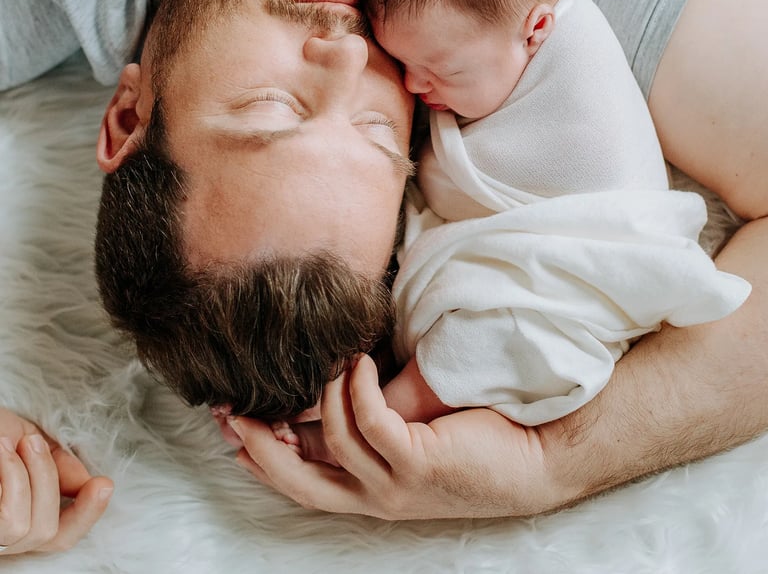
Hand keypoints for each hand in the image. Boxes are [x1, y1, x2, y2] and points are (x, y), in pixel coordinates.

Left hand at [0, 408, 112, 555]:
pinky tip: (1, 454)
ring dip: (30, 475)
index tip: (103, 484)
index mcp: (22, 512)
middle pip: (50, 534)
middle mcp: (2, 536)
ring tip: (8, 445)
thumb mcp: (25, 437)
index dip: (88, 515)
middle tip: (33, 442)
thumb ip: (55, 461)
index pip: (62, 535)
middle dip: (49, 480)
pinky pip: (9, 520)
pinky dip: (14, 478)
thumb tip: (84, 480)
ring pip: (30, 528)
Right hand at [228, 355, 556, 519]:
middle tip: (234, 408)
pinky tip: (363, 363)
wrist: (536, 460)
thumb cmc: (473, 441)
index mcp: (369, 493)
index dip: (262, 462)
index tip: (231, 433)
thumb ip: (369, 430)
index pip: (301, 483)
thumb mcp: (409, 442)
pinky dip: (359, 389)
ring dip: (323, 395)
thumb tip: (334, 396)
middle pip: (298, 480)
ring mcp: (397, 483)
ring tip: (331, 360)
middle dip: (261, 445)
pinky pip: (372, 422)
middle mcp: (376, 496)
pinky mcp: (420, 463)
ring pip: (333, 442)